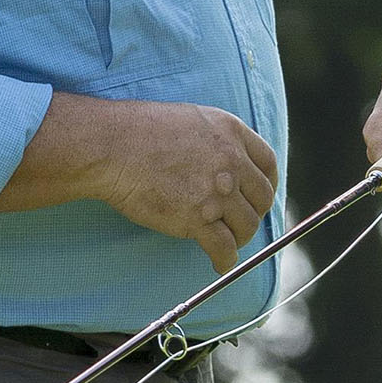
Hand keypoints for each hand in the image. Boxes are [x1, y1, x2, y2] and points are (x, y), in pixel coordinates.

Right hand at [97, 101, 278, 274]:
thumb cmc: (140, 131)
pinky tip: (218, 262)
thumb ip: (216, 140)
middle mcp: (232, 161)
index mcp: (232, 132)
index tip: (259, 195)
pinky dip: (224, 260)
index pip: (268, 163)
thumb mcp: (191, 120)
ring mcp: (218, 191)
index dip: (267, 183)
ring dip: (239, 238)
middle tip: (240, 222)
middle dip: (254, 212)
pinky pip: (224, 248)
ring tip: (226, 242)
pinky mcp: (198, 219)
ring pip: (247, 225)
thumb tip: (224, 163)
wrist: (113, 146)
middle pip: (262, 197)